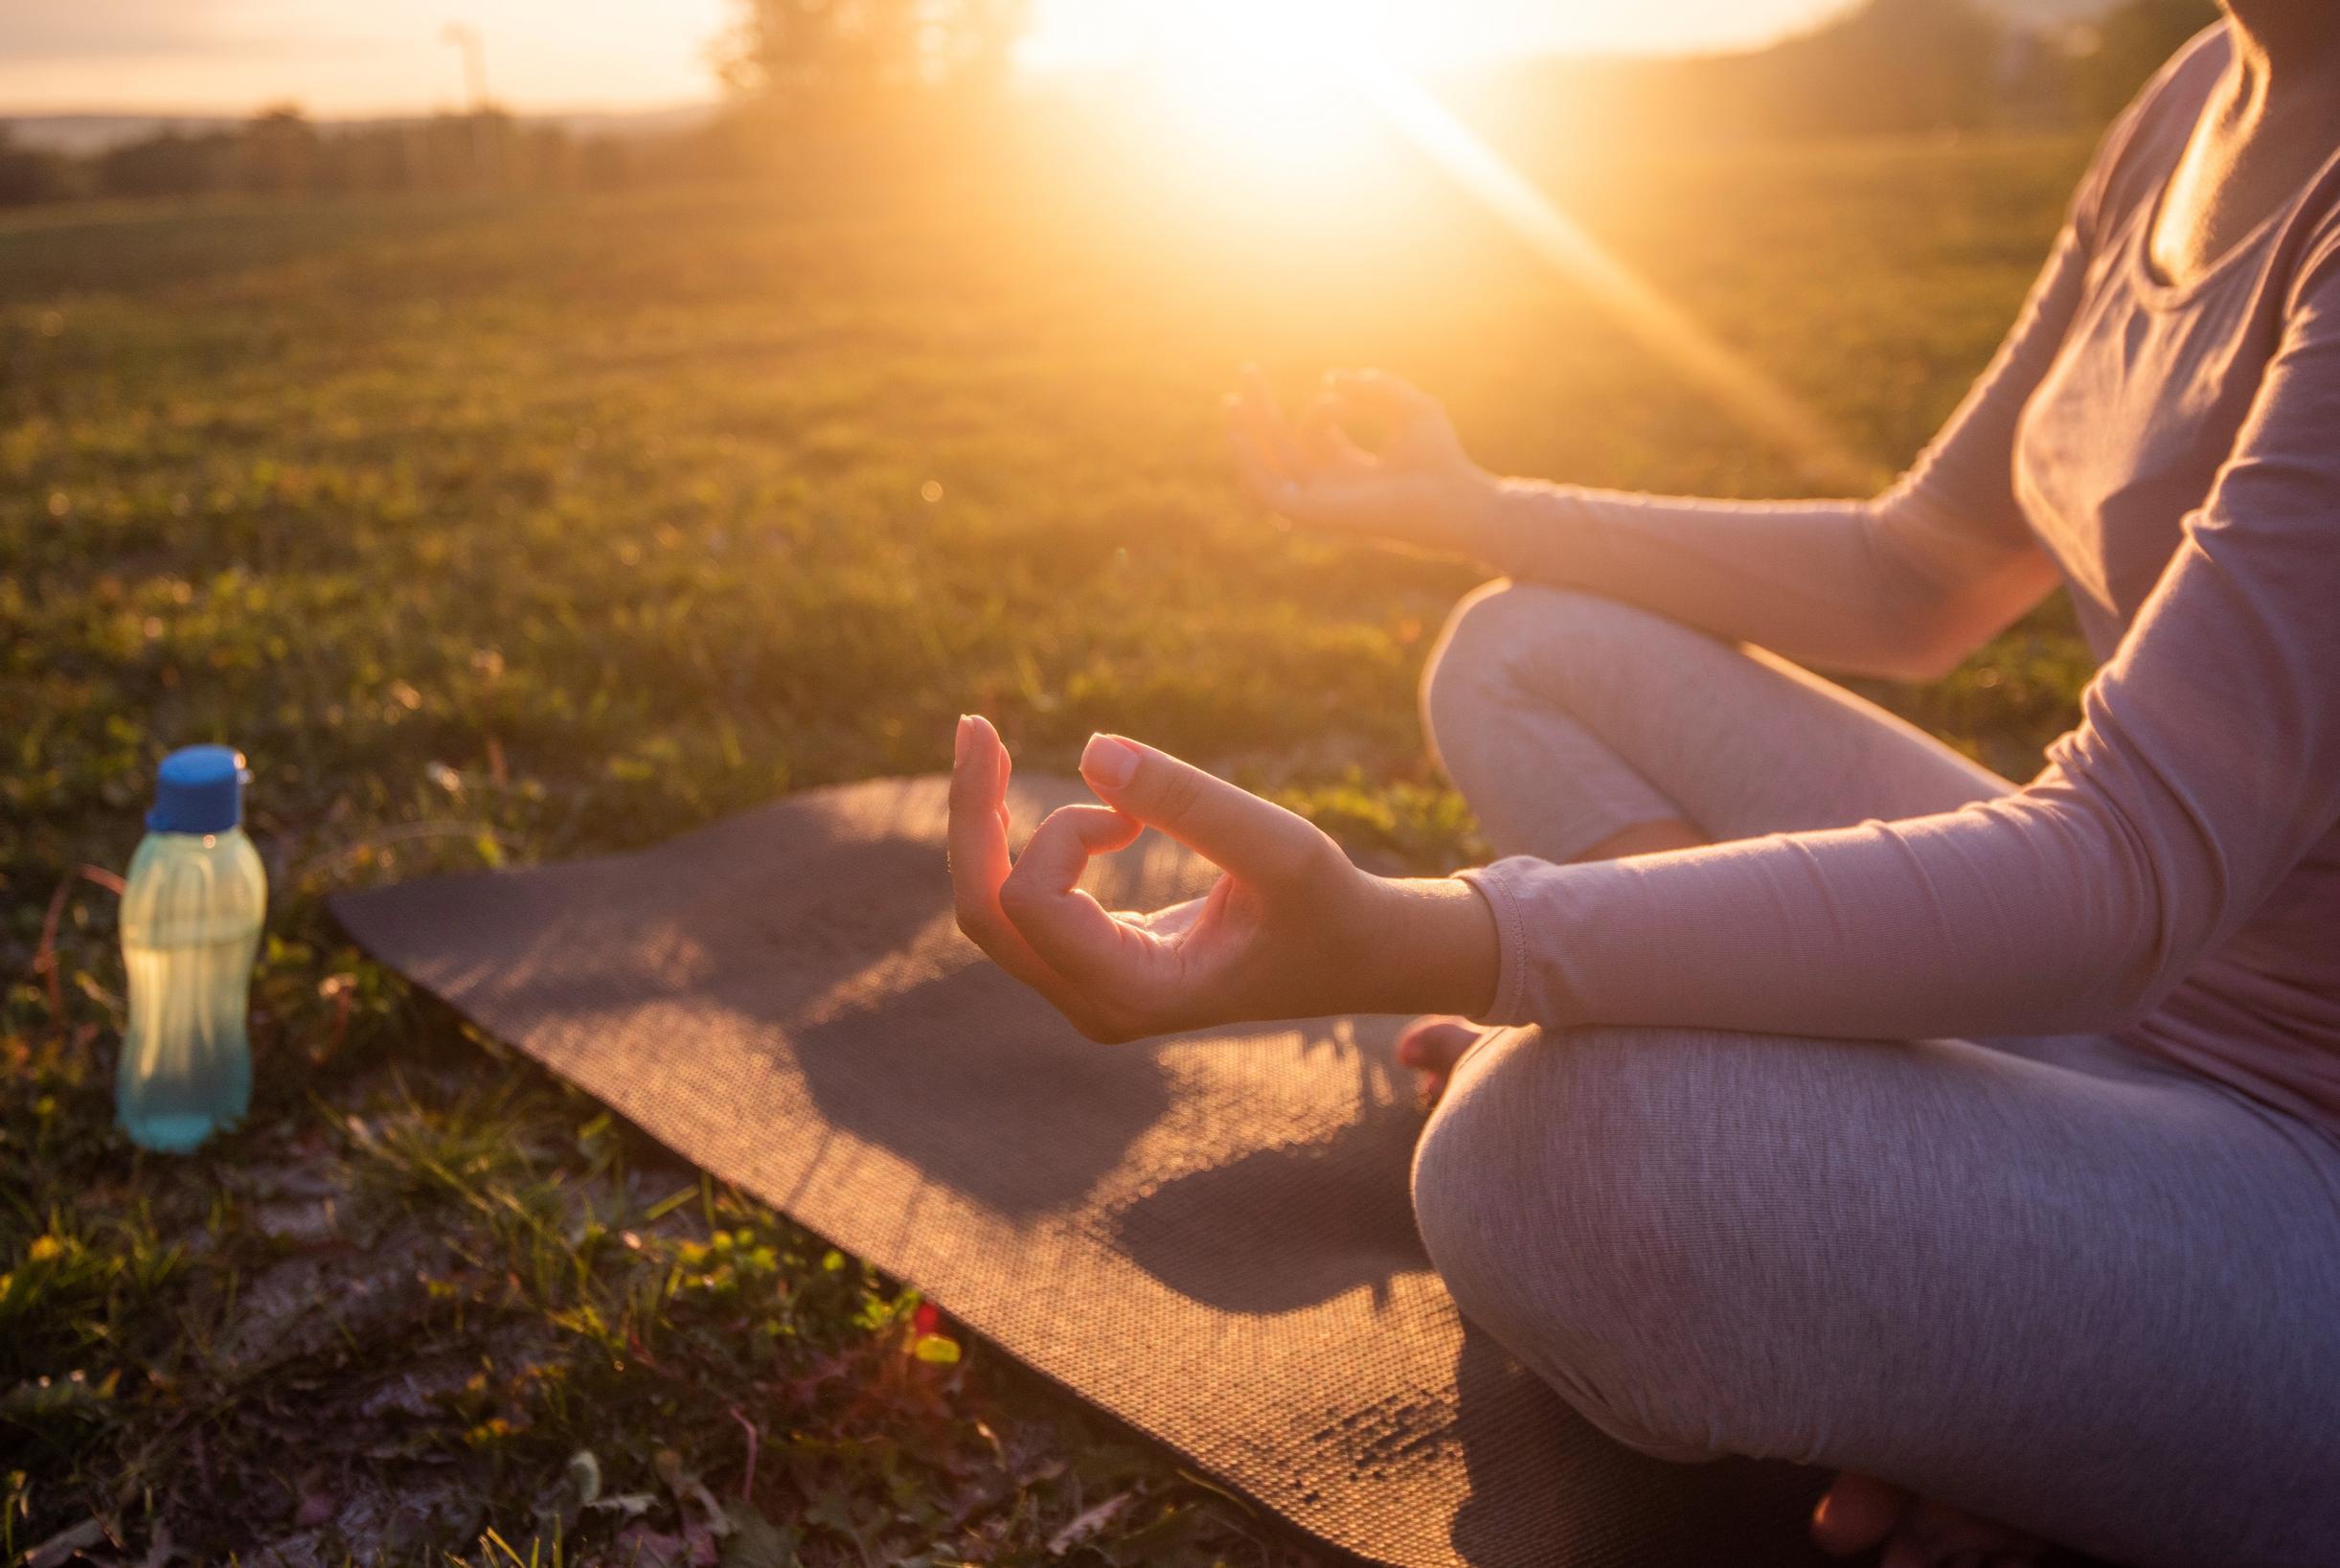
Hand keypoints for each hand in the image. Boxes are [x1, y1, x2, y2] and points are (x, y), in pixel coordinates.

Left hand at [946, 715, 1496, 1042]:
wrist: (1352, 955)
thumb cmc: (1325, 903)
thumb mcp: (1280, 845)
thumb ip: (1190, 801)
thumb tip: (1089, 748)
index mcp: (1136, 993)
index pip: (1031, 905)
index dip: (1058, 832)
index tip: (1130, 813)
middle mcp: (1096, 1005)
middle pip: (984, 913)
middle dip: (971, 816)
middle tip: (975, 724)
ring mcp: (1086, 992)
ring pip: (989, 910)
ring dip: (982, 826)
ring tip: (985, 741)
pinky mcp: (1088, 966)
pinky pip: (1019, 906)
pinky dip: (1010, 841)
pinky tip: (1018, 789)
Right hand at [1225, 364, 1491, 552]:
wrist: (1452, 496)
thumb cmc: (1441, 458)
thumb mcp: (1410, 407)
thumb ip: (1374, 387)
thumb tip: (1332, 377)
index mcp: (1352, 468)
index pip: (1315, 437)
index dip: (1321, 408)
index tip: (1343, 390)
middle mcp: (1331, 486)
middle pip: (1283, 445)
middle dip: (1263, 409)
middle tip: (1247, 369)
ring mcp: (1321, 501)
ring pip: (1271, 465)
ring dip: (1248, 431)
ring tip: (1233, 397)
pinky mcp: (1313, 513)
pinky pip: (1269, 491)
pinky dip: (1250, 463)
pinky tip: (1237, 433)